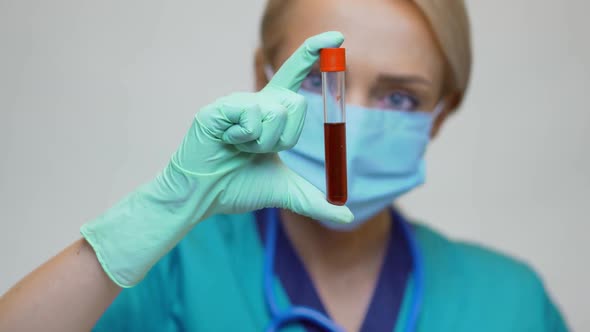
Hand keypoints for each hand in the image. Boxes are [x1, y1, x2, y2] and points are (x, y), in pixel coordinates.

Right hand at [173, 31, 351, 221]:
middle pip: (295, 102)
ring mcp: (237, 103)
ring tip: (241, 149)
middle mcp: (256, 102)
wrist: (204, 198)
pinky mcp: (219, 109)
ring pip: (276, 112)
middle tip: (262, 151)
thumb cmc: (237, 187)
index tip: (337, 37)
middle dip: (287, 137)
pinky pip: (251, 117)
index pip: (295, 75)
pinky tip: (227, 144)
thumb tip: (348, 218)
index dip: (314, 53)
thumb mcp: (285, 192)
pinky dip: (246, 139)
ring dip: (265, 142)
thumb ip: (315, 201)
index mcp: (271, 112)